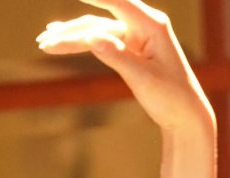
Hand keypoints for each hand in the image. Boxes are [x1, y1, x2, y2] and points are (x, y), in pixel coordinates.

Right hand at [36, 0, 214, 134]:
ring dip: (72, 37)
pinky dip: (83, 43)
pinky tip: (66, 42)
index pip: (118, 2)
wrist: (185, 114)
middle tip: (44, 39)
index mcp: (152, 25)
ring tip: (45, 43)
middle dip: (71, 29)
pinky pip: (102, 42)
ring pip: (97, 31)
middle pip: (99, 20)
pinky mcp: (131, 50)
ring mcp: (136, 37)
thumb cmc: (170, 96)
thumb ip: (118, 57)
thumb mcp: (143, 79)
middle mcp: (143, 26)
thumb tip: (92, 38)